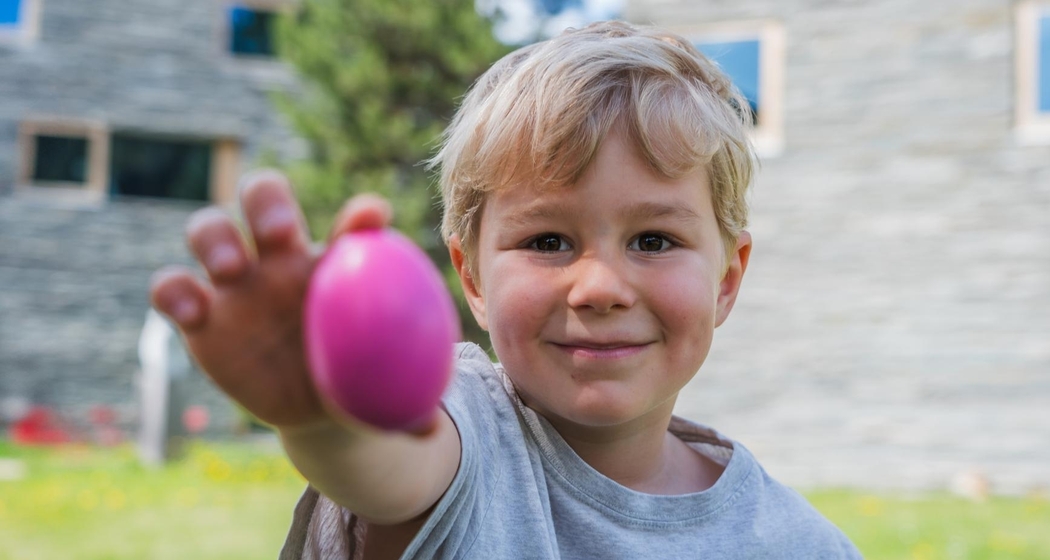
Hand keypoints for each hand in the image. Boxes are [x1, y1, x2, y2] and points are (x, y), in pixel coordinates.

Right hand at [149, 170, 391, 428]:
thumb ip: (407, 394)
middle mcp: (282, 256)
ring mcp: (236, 280)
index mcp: (338, 261)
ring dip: (215, 237)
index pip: (352, 223)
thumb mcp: (384, 383)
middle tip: (279, 233)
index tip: (372, 218)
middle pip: (264, 197)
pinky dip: (174, 290)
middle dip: (268, 203)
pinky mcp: (199, 312)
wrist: (317, 405)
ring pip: (210, 228)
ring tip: (232, 268)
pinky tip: (190, 311)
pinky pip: (173, 286)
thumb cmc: (360, 376)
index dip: (360, 216)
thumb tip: (429, 431)